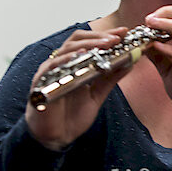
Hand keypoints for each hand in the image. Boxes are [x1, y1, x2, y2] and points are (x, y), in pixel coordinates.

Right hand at [26, 28, 130, 150]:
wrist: (56, 138)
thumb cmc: (73, 115)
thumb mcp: (98, 94)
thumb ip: (111, 78)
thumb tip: (131, 61)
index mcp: (75, 64)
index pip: (89, 41)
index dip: (105, 34)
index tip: (124, 32)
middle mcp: (62, 64)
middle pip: (77, 40)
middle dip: (98, 37)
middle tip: (116, 38)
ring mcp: (50, 72)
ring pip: (66, 50)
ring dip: (87, 45)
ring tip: (105, 45)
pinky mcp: (40, 84)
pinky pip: (51, 67)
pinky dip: (66, 60)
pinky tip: (80, 57)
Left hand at [144, 2, 171, 120]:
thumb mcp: (168, 70)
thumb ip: (159, 57)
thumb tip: (144, 44)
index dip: (167, 12)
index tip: (149, 18)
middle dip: (168, 12)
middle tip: (150, 17)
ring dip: (168, 25)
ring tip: (151, 24)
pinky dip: (171, 49)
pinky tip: (157, 46)